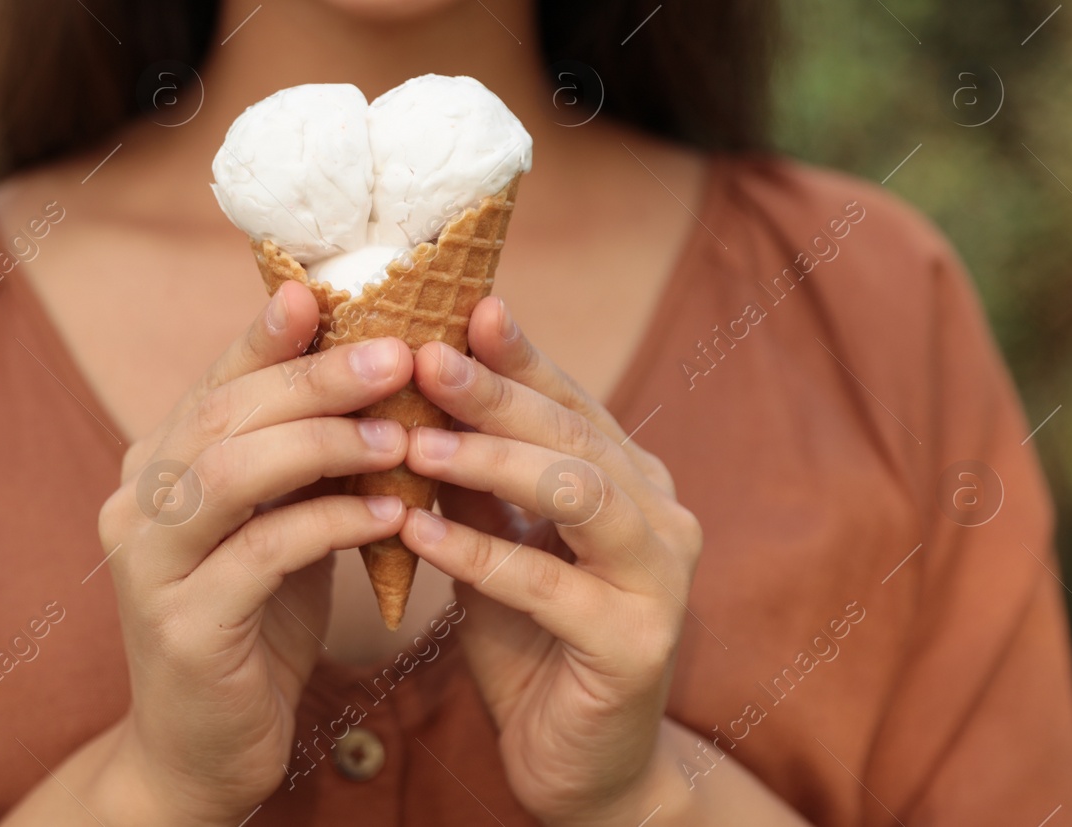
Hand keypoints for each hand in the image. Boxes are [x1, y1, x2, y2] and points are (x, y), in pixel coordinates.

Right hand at [94, 280, 414, 824]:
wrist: (202, 750)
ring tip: (402, 436)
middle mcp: (139, 501)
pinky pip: (261, 554)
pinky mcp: (183, 626)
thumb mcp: (280, 522)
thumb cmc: (257, 623)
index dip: (269, 334)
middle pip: (223, 412)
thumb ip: (305, 456)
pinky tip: (391, 517)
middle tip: (396, 354)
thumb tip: (382, 372)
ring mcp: (150, 564)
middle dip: (315, 377)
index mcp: (158, 464)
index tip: (324, 292)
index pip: (217, 379)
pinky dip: (331, 524)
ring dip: (325, 442)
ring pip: (232, 471)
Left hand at [397, 296, 702, 826]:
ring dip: (491, 462)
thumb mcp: (495, 542)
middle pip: (574, 434)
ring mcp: (660, 581)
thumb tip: (412, 390)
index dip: (518, 353)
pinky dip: (480, 554)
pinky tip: (416, 534)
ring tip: (414, 443)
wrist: (577, 767)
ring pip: (578, 494)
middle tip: (424, 356)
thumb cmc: (532, 643)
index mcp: (629, 480)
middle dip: (496, 392)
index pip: (570, 399)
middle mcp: (660, 516)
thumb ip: (472, 477)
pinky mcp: (637, 645)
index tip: (462, 304)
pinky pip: (550, 585)